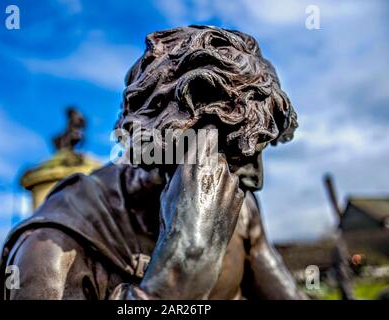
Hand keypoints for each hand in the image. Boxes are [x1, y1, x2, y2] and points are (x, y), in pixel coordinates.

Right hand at [139, 127, 243, 298]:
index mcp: (198, 159)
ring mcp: (232, 181)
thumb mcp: (168, 189)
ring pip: (225, 171)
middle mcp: (219, 165)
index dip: (204, 135)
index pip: (208, 131)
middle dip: (209, 160)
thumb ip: (180, 170)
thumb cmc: (174, 218)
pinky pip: (232, 187)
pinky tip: (215, 207)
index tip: (199, 140)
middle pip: (217, 153)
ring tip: (205, 198)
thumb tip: (182, 163)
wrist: (195, 248)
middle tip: (198, 175)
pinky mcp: (240, 196)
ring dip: (218, 178)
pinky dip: (225, 193)